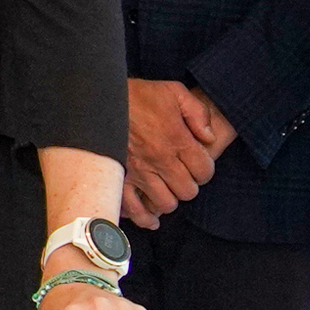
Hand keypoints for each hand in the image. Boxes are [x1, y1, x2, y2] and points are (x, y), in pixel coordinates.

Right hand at [121, 79, 230, 222]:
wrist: (100, 100)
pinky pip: (134, 209)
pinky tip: (151, 217)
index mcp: (176, 139)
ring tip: (166, 190)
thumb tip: (208, 137)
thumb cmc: (136, 95)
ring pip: (165, 204)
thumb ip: (198, 113)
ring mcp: (139, 173)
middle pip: (187, 191)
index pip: (204, 171)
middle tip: (182, 177)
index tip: (198, 165)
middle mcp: (160, 160)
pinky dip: (144, 217)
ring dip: (169, 199)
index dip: (205, 170)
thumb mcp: (173, 92)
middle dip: (188, 185)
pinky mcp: (120, 180)